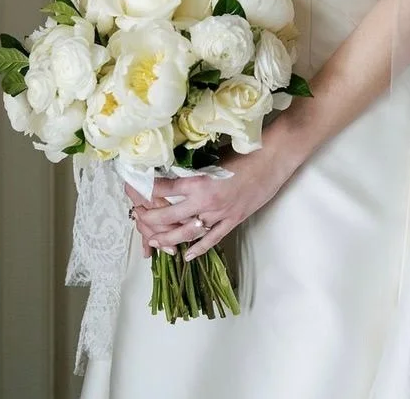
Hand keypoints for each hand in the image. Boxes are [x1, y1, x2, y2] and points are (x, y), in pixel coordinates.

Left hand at [133, 136, 297, 261]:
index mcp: (199, 181)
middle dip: (150, 220)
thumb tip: (175, 169)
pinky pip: (212, 239)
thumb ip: (196, 167)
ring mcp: (220, 214)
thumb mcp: (214, 157)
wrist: (273, 159)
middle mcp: (205, 201)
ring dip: (168, 239)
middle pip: (169, 216)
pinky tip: (187, 256)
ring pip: (187, 232)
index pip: (164, 188)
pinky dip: (198, 249)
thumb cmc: (245, 152)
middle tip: (139, 220)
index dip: (148, 190)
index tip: (137, 189)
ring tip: (154, 242)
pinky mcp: (233, 221)